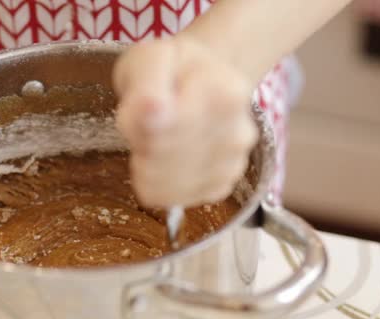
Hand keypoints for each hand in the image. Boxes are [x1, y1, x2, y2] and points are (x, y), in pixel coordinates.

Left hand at [113, 38, 257, 207]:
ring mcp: (234, 165)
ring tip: (158, 138)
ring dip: (148, 164)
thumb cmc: (171, 69)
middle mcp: (240, 133)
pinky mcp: (220, 188)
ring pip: (168, 185)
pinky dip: (159, 182)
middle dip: (143, 142)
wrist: (199, 82)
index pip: (166, 127)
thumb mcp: (151, 59)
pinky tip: (166, 159)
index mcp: (227, 93)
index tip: (144, 102)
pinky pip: (173, 198)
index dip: (139, 120)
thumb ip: (147, 83)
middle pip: (164, 157)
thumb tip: (151, 110)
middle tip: (149, 122)